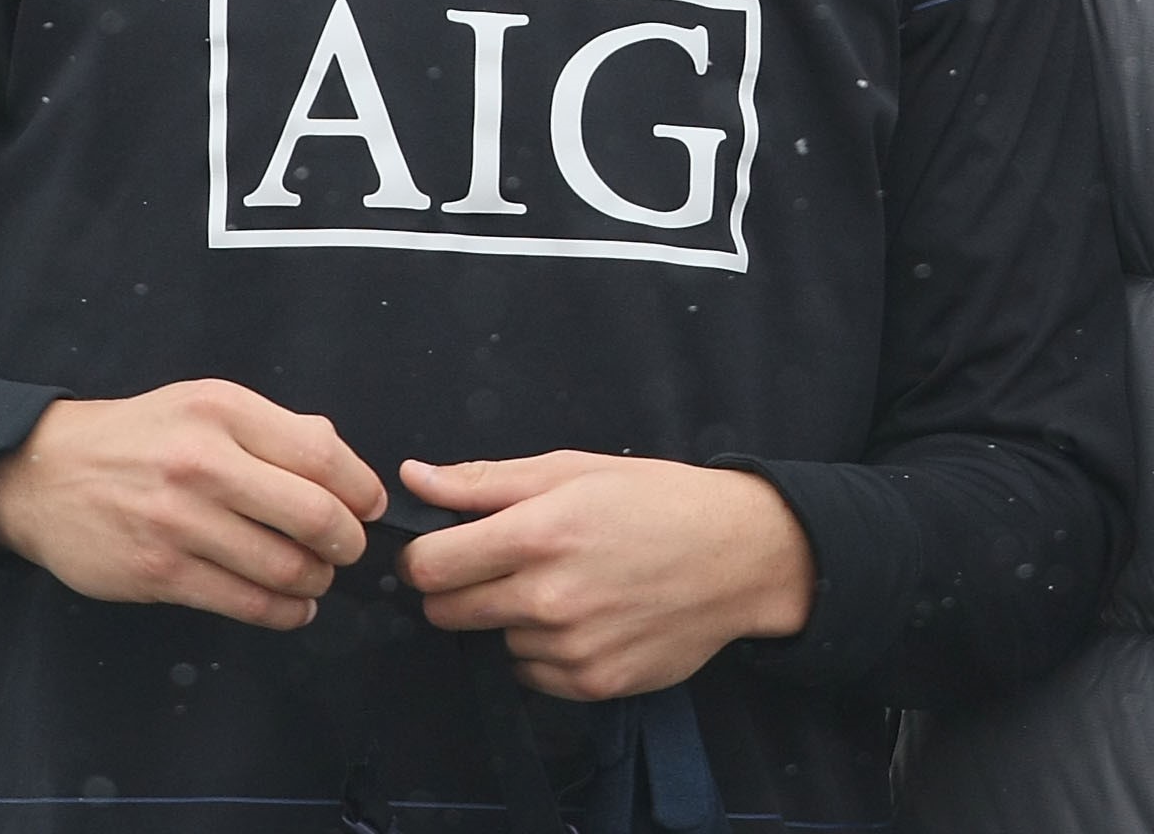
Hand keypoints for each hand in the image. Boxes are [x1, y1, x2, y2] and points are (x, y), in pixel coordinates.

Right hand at [0, 379, 387, 629]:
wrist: (42, 473)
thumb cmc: (138, 436)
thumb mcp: (205, 403)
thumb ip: (275, 429)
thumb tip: (346, 464)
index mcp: (223, 411)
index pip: (322, 456)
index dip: (361, 490)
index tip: (370, 508)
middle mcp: (203, 463)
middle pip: (313, 514)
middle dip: (348, 542)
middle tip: (349, 549)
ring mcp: (179, 522)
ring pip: (282, 566)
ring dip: (317, 580)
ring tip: (318, 577)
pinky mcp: (158, 572)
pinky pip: (242, 602)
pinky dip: (282, 611)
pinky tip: (292, 606)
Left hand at [396, 451, 814, 701]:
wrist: (739, 556)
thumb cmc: (657, 500)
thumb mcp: (573, 469)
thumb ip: (484, 481)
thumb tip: (414, 479)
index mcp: (539, 532)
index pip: (429, 567)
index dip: (423, 557)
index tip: (441, 551)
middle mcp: (549, 597)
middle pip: (446, 612)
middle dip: (459, 589)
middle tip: (503, 566)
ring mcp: (570, 647)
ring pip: (493, 642)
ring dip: (510, 619)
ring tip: (565, 587)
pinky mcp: (591, 683)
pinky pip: (531, 674)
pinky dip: (543, 651)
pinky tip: (585, 617)